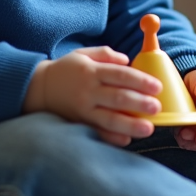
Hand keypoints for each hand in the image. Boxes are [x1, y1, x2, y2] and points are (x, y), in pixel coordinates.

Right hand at [23, 46, 162, 146]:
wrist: (38, 89)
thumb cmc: (66, 70)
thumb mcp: (83, 54)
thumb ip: (106, 54)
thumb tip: (127, 60)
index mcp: (91, 71)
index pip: (120, 75)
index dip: (140, 81)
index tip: (157, 87)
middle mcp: (87, 91)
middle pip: (117, 98)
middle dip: (139, 103)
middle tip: (157, 107)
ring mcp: (82, 110)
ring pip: (109, 119)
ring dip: (130, 125)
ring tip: (149, 129)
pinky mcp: (78, 124)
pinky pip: (97, 132)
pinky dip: (111, 138)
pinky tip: (127, 140)